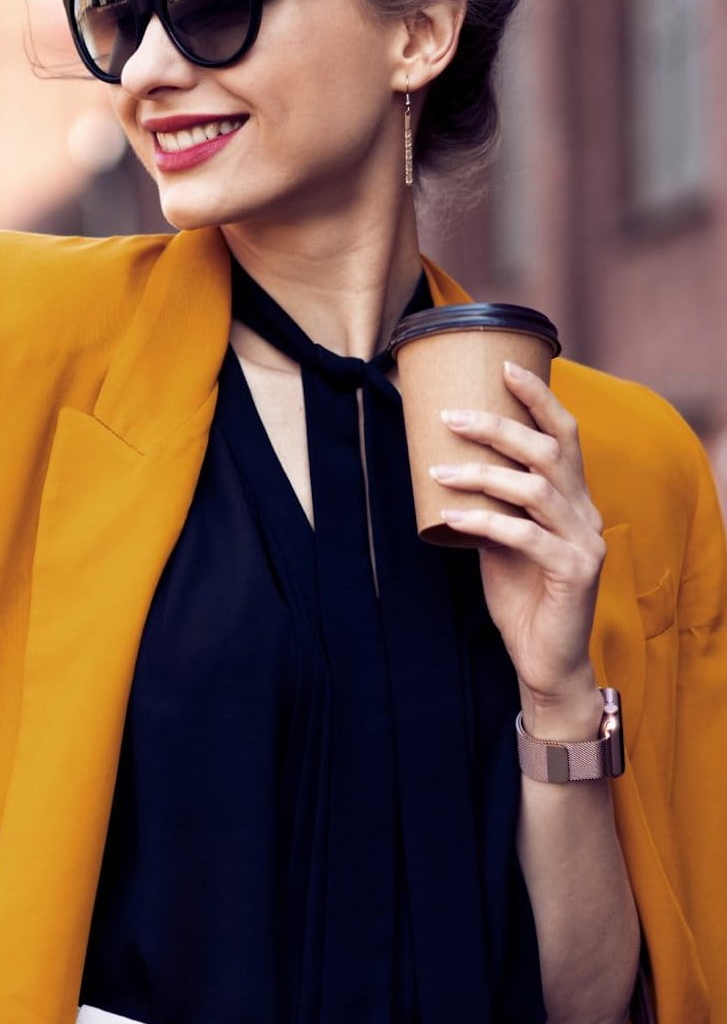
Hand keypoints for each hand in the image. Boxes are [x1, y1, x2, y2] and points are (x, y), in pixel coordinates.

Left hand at [429, 361, 605, 720]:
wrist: (545, 658)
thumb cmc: (522, 595)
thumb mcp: (500, 539)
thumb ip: (489, 504)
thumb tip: (443, 464)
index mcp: (574, 497)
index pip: (564, 434)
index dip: (538, 397)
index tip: (504, 365)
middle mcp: (587, 512)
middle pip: (549, 451)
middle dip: (498, 426)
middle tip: (451, 415)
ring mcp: (585, 541)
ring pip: (535, 489)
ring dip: (482, 473)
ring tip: (437, 468)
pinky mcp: (575, 572)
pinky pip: (525, 536)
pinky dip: (485, 522)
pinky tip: (452, 517)